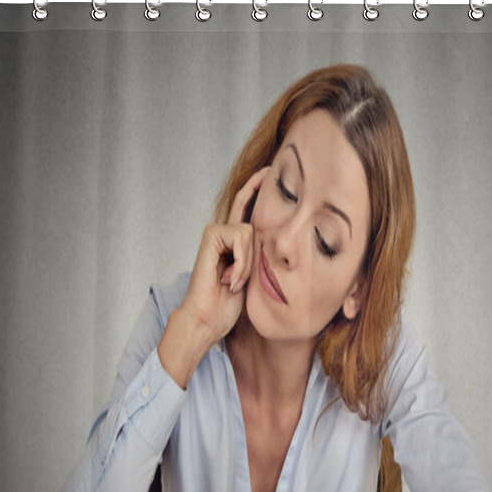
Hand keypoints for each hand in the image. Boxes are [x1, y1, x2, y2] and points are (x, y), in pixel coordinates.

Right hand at [182, 165, 270, 345]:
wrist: (207, 319)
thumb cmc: (228, 305)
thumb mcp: (254, 278)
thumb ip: (262, 256)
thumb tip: (283, 243)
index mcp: (234, 241)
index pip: (249, 209)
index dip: (258, 190)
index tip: (270, 172)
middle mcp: (224, 233)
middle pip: (250, 210)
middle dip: (257, 196)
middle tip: (269, 178)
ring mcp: (216, 233)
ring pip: (251, 232)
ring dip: (249, 262)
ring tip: (236, 281)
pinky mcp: (211, 235)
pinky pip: (241, 237)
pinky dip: (241, 261)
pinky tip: (230, 279)